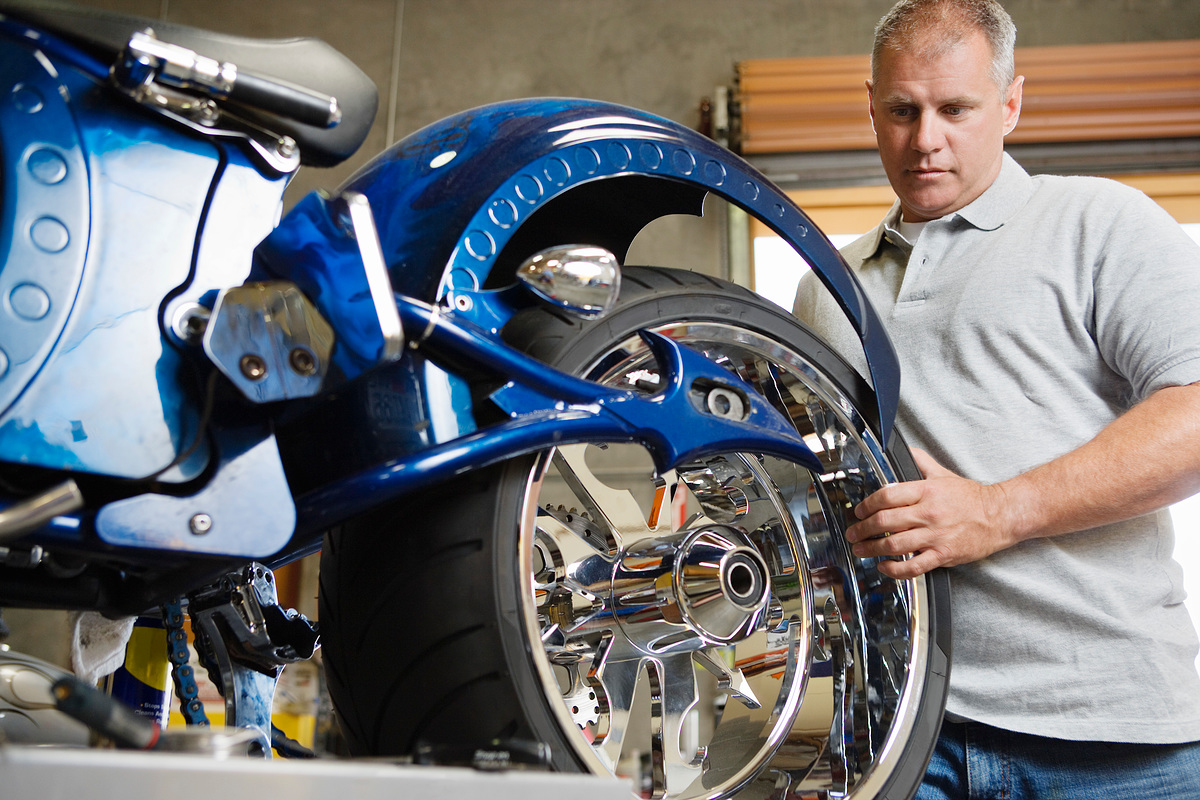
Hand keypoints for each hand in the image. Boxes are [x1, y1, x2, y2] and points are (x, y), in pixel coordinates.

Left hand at [843, 449, 1017, 578]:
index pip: (885, 496)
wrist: (1001, 515)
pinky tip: (884, 566)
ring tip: (861, 550)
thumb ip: (920, 461)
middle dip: (861, 529)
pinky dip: (894, 569)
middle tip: (853, 533)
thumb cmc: (972, 497)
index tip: (859, 511)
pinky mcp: (943, 554)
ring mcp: (935, 535)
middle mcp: (928, 513)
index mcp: (926, 491)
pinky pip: (913, 566)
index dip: (866, 505)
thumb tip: (902, 449)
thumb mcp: (943, 473)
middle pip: (884, 521)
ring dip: (871, 549)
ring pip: (894, 544)